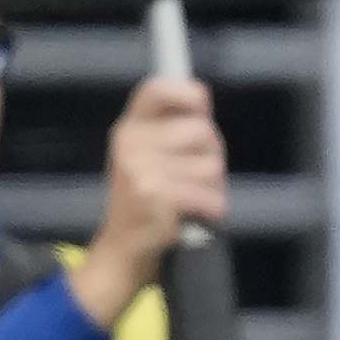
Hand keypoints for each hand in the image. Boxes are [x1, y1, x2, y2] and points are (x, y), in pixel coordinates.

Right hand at [71, 75, 223, 328]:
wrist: (125, 250)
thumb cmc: (151, 202)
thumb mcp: (153, 157)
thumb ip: (175, 130)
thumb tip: (203, 98)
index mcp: (129, 127)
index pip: (156, 89)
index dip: (187, 93)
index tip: (202, 106)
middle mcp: (130, 141)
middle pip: (202, 130)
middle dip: (214, 156)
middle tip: (199, 178)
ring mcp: (139, 167)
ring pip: (211, 166)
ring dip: (214, 188)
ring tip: (194, 199)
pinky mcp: (155, 195)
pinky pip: (209, 196)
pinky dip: (212, 210)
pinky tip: (195, 216)